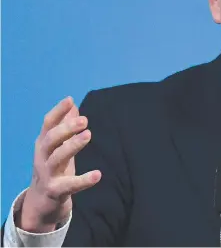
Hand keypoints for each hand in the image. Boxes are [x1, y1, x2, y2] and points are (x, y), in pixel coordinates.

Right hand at [18, 97, 101, 232]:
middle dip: (66, 128)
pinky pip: (69, 185)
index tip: (69, 99)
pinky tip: (98, 175)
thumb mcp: (58, 147)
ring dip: (72, 146)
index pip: (47, 124)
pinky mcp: (55, 191)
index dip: (58, 112)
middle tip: (84, 120)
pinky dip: (83, 180)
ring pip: (57, 158)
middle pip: (50, 140)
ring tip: (88, 134)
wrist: (41, 202)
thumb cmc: (53, 168)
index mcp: (43, 144)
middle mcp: (42, 157)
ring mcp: (47, 174)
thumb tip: (73, 105)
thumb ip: (65, 126)